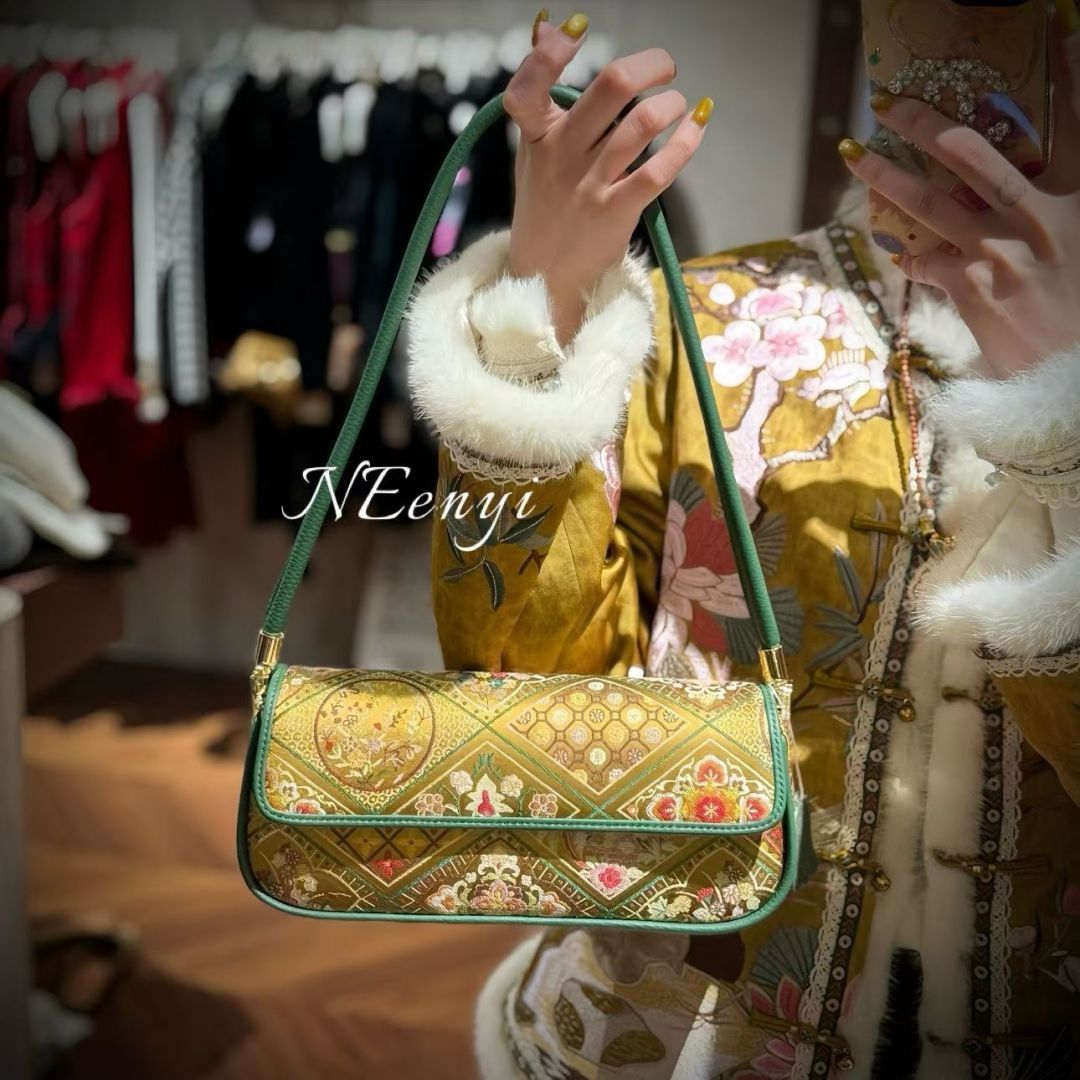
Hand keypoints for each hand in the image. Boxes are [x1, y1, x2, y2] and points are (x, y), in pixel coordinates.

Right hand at [505, 12, 710, 343]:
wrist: (544, 278)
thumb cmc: (544, 208)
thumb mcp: (533, 150)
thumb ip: (542, 93)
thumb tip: (545, 24)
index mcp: (537, 137)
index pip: (529, 87)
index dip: (550, 53)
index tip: (577, 29)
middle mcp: (561, 156)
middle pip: (610, 88)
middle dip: (650, 65)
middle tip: (666, 67)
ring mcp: (589, 185)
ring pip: (643, 124)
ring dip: (673, 104)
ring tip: (680, 105)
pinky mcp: (616, 212)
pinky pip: (659, 170)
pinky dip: (686, 143)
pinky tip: (695, 130)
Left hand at [838, 6, 1079, 378]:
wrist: (1077, 374)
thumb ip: (1062, 202)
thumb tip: (1033, 182)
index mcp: (1079, 196)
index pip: (1074, 119)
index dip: (1067, 69)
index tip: (1053, 20)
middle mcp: (1039, 216)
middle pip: (971, 154)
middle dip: (924, 121)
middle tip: (886, 100)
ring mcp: (1000, 253)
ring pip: (929, 203)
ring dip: (885, 176)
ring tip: (849, 153)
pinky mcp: (973, 291)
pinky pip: (927, 263)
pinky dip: (910, 255)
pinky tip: (896, 249)